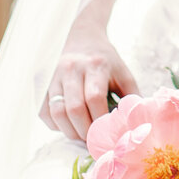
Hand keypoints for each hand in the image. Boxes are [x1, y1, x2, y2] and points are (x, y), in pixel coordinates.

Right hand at [40, 21, 138, 143]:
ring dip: (69, 132)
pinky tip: (68, 126)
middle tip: (94, 140)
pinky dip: (55, 125)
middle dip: (85, 131)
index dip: (100, 120)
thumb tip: (137, 124)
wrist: (82, 39)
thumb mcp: (123, 73)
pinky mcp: (40, 82)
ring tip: (81, 136)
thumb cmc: (105, 62)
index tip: (108, 133)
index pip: (95, 98)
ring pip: (56, 113)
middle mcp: (71, 68)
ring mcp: (53, 75)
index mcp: (95, 65)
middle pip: (74, 109)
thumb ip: (132, 98)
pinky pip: (43, 112)